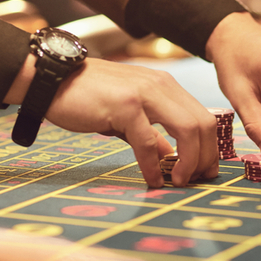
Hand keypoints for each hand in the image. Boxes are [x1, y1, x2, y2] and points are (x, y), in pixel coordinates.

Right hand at [44, 58, 218, 187]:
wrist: (51, 79)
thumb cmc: (88, 97)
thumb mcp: (128, 113)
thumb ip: (152, 134)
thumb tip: (171, 157)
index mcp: (166, 86)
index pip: (203, 117)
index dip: (209, 148)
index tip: (204, 171)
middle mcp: (161, 85)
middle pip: (203, 124)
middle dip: (205, 157)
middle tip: (197, 180)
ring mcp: (145, 93)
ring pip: (187, 129)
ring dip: (189, 161)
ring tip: (179, 181)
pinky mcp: (125, 105)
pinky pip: (149, 142)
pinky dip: (153, 166)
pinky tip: (152, 180)